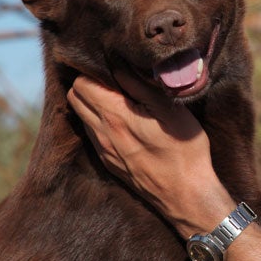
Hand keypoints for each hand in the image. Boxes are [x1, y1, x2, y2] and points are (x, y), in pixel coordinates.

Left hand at [67, 71, 231, 235]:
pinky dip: (99, 123)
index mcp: (114, 115)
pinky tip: (123, 123)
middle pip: (75, 98)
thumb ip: (140, 87)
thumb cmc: (183, 150)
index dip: (94, 71)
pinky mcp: (109, 163)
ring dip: (92, 104)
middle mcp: (101, 133)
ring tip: (118, 100)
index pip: (82, 83)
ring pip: (82, 117)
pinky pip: (92, 135)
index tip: (113, 70)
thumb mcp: (170, 110)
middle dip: (88, 85)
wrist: (185, 195)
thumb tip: (119, 65)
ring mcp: (103, 150)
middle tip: (114, 82)